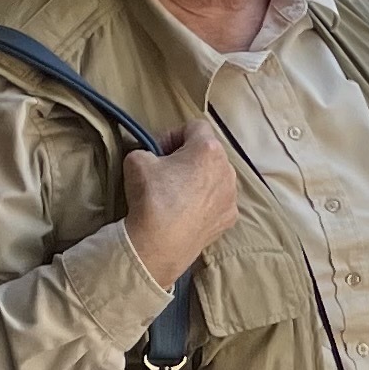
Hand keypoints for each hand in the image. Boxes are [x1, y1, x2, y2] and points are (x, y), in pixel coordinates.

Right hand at [120, 121, 237, 282]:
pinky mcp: (230, 218)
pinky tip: (186, 212)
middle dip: (188, 157)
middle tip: (166, 171)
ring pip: (216, 178)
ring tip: (177, 194)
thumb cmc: (152, 196)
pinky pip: (218, 201)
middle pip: (209, 153)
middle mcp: (228, 170)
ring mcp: (232, 196)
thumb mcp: (136, 160)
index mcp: (209, 150)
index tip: (160, 150)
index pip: (195, 126)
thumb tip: (150, 156)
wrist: (160, 243)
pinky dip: (205, 202)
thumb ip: (146, 149)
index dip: (174, 134)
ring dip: (199, 180)